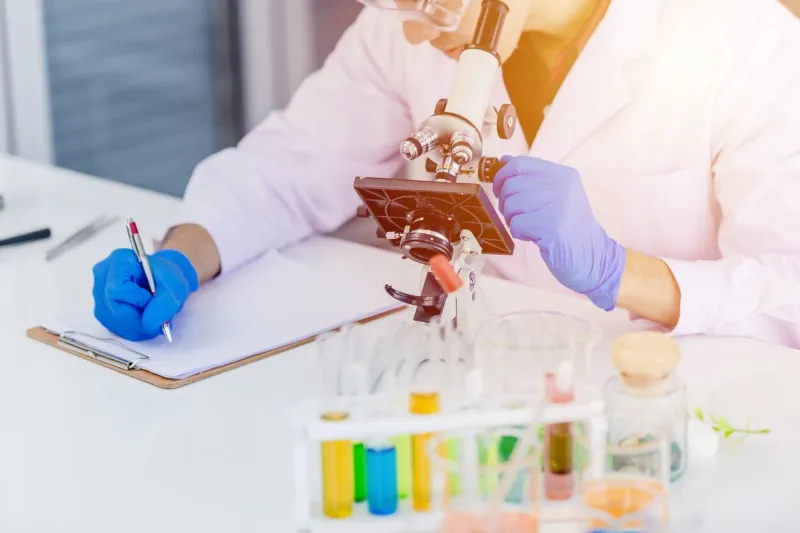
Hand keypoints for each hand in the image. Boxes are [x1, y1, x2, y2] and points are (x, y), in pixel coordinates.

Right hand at [92, 249, 198, 340]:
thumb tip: (148, 323)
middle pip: (113, 308)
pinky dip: (131, 330)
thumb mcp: (175, 287)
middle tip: (158, 325)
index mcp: (118, 260)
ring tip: (153, 322)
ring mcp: (98, 293)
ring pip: (113, 320)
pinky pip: (113, 326)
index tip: (155, 303)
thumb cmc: (166, 277)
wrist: (161, 279)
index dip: (138, 302)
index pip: (118, 289)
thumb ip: (164, 303)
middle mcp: (102, 275)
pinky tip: (144, 324)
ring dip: (136, 328)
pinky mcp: (101, 309)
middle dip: (139, 322)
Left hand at [493, 156, 625, 310]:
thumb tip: (503, 160)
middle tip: (518, 216)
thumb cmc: (568, 227)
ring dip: (512, 220)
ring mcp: (558, 204)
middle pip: (511, 185)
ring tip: (529, 227)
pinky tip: (535, 237)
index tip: (500, 190)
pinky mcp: (551, 226)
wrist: (593, 257)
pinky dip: (519, 233)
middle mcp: (562, 184)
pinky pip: (516, 224)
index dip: (502, 176)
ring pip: (510, 204)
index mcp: (562, 174)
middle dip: (505, 204)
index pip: (520, 163)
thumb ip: (531, 178)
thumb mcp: (555, 195)